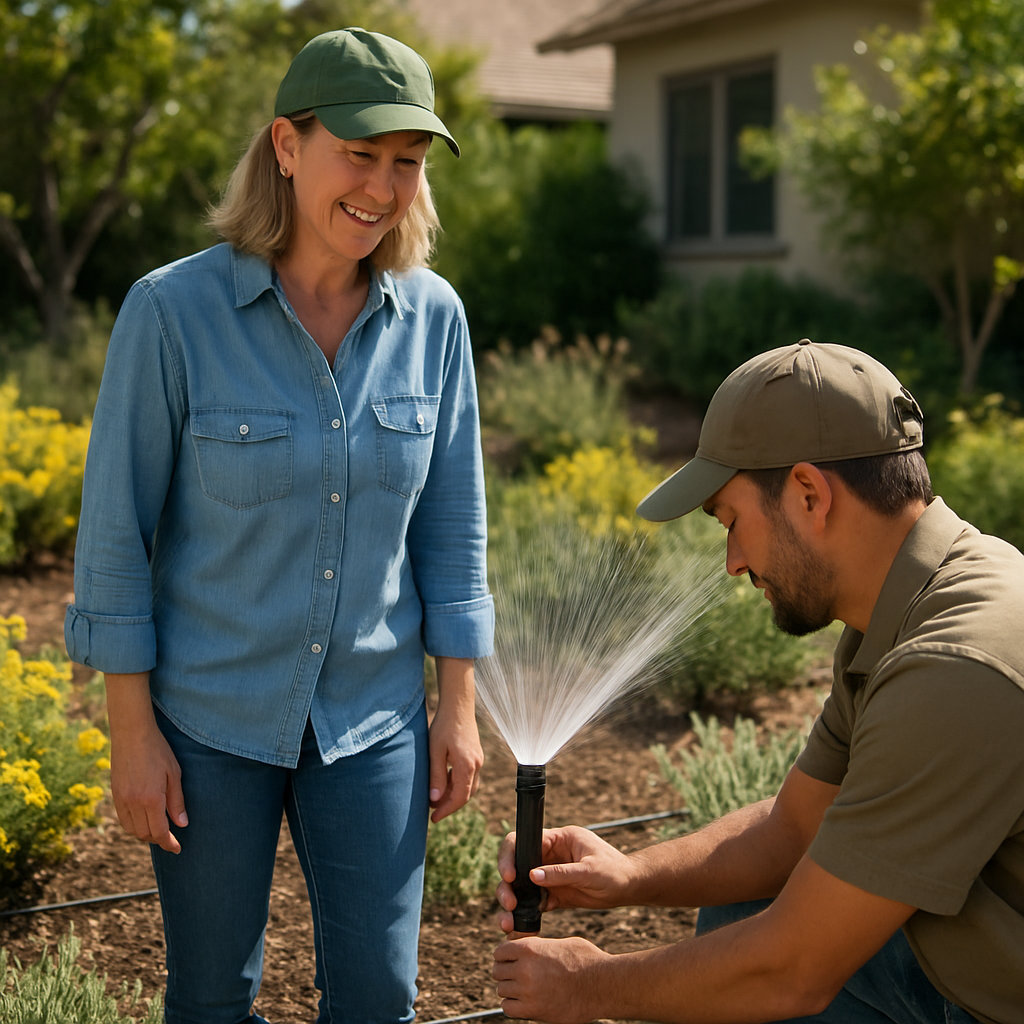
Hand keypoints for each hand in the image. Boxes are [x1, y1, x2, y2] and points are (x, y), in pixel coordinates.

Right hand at [109, 724, 186, 853]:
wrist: (131, 734)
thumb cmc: (158, 751)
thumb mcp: (174, 774)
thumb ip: (176, 801)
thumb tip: (181, 824)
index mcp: (151, 799)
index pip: (159, 832)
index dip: (168, 843)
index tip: (177, 848)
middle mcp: (133, 803)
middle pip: (145, 834)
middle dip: (158, 839)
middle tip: (171, 837)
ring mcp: (121, 800)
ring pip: (132, 829)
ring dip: (145, 833)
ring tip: (159, 829)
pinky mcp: (114, 794)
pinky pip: (123, 819)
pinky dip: (133, 825)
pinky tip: (144, 819)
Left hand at [428, 657, 483, 822]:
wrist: (457, 706)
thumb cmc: (444, 726)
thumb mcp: (435, 752)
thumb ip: (436, 776)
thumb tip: (435, 801)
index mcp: (467, 766)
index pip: (460, 798)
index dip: (446, 810)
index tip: (433, 818)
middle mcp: (476, 765)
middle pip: (466, 795)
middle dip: (450, 805)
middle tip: (432, 811)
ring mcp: (477, 760)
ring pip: (468, 786)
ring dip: (453, 795)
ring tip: (435, 798)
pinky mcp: (475, 755)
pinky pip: (468, 776)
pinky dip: (456, 784)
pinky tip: (443, 782)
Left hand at [493, 934, 609, 1022]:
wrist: (601, 985)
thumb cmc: (585, 961)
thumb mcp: (559, 944)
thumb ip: (538, 947)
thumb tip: (524, 949)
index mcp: (530, 948)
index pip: (499, 952)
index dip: (504, 956)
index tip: (510, 960)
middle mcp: (524, 969)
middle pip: (497, 971)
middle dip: (505, 973)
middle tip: (517, 975)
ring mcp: (527, 991)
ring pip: (502, 990)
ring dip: (510, 990)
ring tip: (524, 989)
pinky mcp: (533, 1011)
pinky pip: (508, 1008)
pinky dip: (513, 1005)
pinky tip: (525, 1001)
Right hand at [496, 826, 633, 931]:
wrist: (630, 888)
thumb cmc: (615, 870)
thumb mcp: (590, 870)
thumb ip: (562, 873)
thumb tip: (532, 876)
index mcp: (557, 839)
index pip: (523, 841)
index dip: (510, 855)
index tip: (509, 875)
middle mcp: (548, 855)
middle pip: (516, 865)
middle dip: (506, 885)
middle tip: (509, 903)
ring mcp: (549, 875)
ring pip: (520, 887)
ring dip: (511, 902)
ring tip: (508, 923)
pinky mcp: (552, 894)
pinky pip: (532, 904)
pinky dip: (523, 915)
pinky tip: (517, 928)